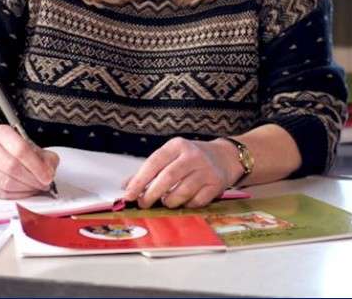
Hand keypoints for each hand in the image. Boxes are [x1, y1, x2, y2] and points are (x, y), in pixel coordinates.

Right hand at [0, 124, 58, 198]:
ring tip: (35, 188)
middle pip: (12, 167)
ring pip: (5, 183)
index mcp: (1, 133)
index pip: (20, 150)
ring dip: (25, 189)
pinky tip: (25, 192)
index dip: (37, 166)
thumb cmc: (10, 148)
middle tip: (43, 184)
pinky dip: (16, 196)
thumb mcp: (30, 144)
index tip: (47, 176)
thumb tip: (49, 171)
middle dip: (32, 180)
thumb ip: (44, 156)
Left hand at [122, 138, 239, 208]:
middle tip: (143, 204)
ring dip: (169, 201)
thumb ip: (149, 170)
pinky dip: (187, 205)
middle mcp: (192, 155)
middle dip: (151, 194)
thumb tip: (126, 186)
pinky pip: (196, 201)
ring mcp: (206, 170)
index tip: (128, 195)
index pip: (154, 162)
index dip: (139, 180)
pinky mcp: (216, 184)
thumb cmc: (190, 158)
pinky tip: (184, 201)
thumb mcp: (170, 156)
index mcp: (177, 146)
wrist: (225, 157)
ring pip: (182, 192)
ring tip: (165, 201)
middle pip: (167, 178)